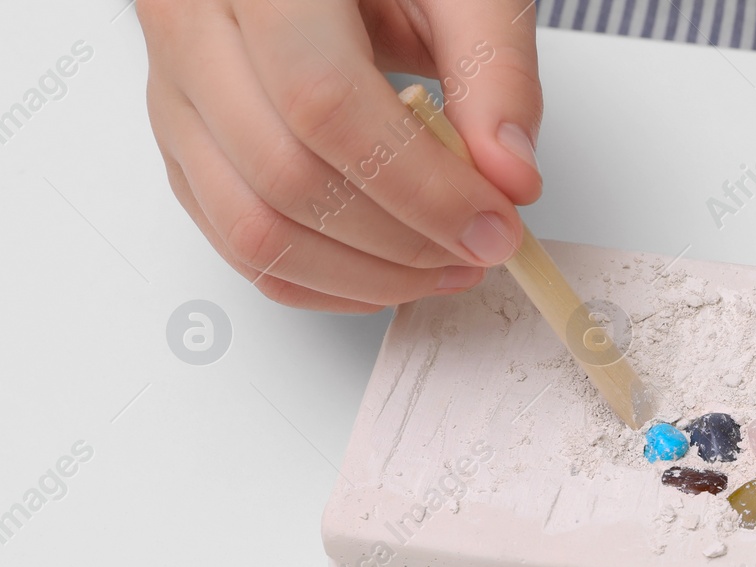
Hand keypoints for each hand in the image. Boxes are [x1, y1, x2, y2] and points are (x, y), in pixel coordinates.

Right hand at [138, 0, 542, 311]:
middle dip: (400, 241)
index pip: (324, 103)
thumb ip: (494, 65)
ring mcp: (173, 90)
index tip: (494, 225)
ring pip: (249, 227)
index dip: (419, 187)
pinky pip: (234, 241)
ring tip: (444, 267)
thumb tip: (511, 177)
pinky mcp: (181, 140)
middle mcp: (192, 26)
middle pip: (285, 177)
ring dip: (362, 276)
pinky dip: (319, 279)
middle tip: (481, 249)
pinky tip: (387, 272)